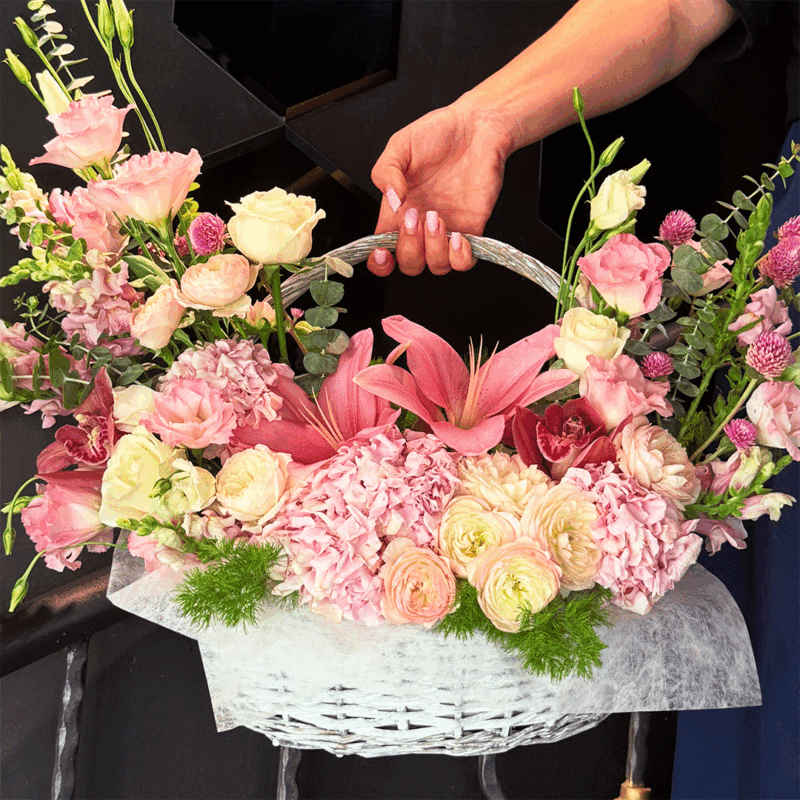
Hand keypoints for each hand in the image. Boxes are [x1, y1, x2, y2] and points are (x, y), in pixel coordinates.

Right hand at [367, 101, 511, 275]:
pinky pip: (464, 262)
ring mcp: (447, 231)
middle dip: (408, 248)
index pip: (383, 250)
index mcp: (398, 212)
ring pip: (435, 266)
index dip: (380, 262)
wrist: (476, 127)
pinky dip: (459, 257)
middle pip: (409, 264)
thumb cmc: (437, 133)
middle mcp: (421, 227)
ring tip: (436, 217)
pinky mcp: (471, 229)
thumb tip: (392, 201)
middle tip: (414, 216)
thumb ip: (386, 173)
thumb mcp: (400, 145)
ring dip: (433, 249)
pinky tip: (457, 236)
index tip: (381, 252)